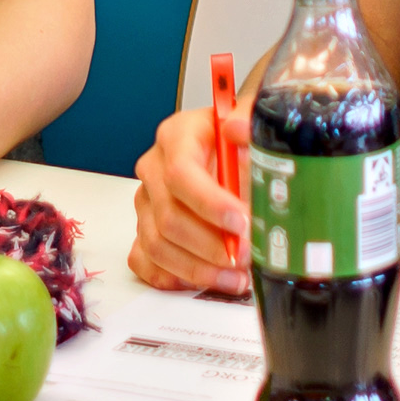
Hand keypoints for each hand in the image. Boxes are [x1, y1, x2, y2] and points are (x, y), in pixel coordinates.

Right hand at [130, 95, 247, 290]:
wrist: (232, 150)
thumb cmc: (240, 139)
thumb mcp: (253, 121)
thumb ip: (251, 123)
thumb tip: (238, 129)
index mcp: (177, 136)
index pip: (181, 173)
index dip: (210, 203)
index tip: (242, 223)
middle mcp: (155, 169)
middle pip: (169, 216)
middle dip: (210, 245)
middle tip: (245, 256)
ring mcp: (147, 202)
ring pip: (157, 245)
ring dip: (198, 268)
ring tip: (234, 276)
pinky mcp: (145, 229)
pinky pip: (146, 262)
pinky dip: (175, 278)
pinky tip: (207, 279)